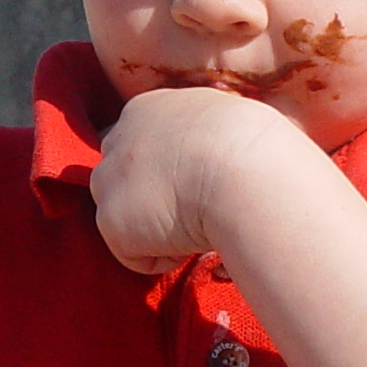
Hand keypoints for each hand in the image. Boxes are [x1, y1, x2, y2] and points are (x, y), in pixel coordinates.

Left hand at [89, 85, 309, 274]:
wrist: (247, 171)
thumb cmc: (256, 149)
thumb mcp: (226, 122)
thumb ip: (206, 133)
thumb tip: (218, 155)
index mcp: (149, 108)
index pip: (139, 143)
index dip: (162, 171)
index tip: (193, 185)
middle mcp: (120, 137)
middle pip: (119, 178)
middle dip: (148, 199)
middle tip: (193, 211)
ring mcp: (110, 178)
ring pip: (123, 216)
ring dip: (155, 228)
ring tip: (196, 226)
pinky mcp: (110, 220)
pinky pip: (132, 254)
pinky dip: (161, 258)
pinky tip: (190, 243)